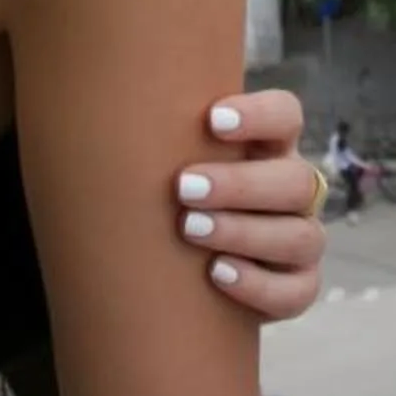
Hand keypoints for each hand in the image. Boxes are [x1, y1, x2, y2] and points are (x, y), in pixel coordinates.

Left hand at [174, 87, 323, 323]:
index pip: (285, 116)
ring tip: (190, 230)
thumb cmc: (166, 200)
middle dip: (240, 184)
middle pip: (296, 181)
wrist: (175, 274)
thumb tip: (94, 104)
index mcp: (268, 148)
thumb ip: (155, 140)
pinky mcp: (298, 286)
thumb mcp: (165, 164)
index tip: (212, 121)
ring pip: (301, 237)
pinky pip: (298, 290)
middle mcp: (293, 192)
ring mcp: (301, 240)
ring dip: (245, 232)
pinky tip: (217, 274)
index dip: (260, 115)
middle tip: (184, 188)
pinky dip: (260, 285)